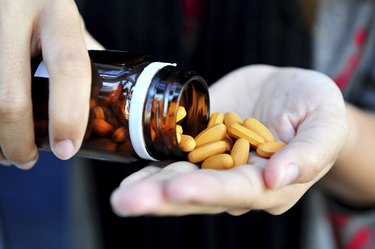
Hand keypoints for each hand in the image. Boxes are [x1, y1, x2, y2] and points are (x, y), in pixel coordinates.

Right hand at [0, 0, 101, 167]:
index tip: (66, 150)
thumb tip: (107, 100)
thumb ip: (82, 55)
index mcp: (58, 12)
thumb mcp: (66, 22)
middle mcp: (14, 15)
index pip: (69, 68)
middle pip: (12, 98)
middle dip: (19, 141)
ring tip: (7, 152)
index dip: (69, 116)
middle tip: (27, 160)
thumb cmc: (42, 5)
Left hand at [110, 65, 347, 215]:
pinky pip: (172, 157)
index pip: (237, 191)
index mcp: (270, 183)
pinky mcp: (198, 144)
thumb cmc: (314, 106)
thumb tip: (279, 178)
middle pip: (199, 194)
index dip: (208, 191)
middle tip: (127, 202)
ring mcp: (214, 164)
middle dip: (165, 199)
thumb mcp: (326, 122)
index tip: (178, 190)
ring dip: (148, 188)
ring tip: (121, 196)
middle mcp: (237, 181)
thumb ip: (310, 152)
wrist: (286, 89)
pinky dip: (150, 165)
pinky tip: (129, 170)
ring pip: (179, 180)